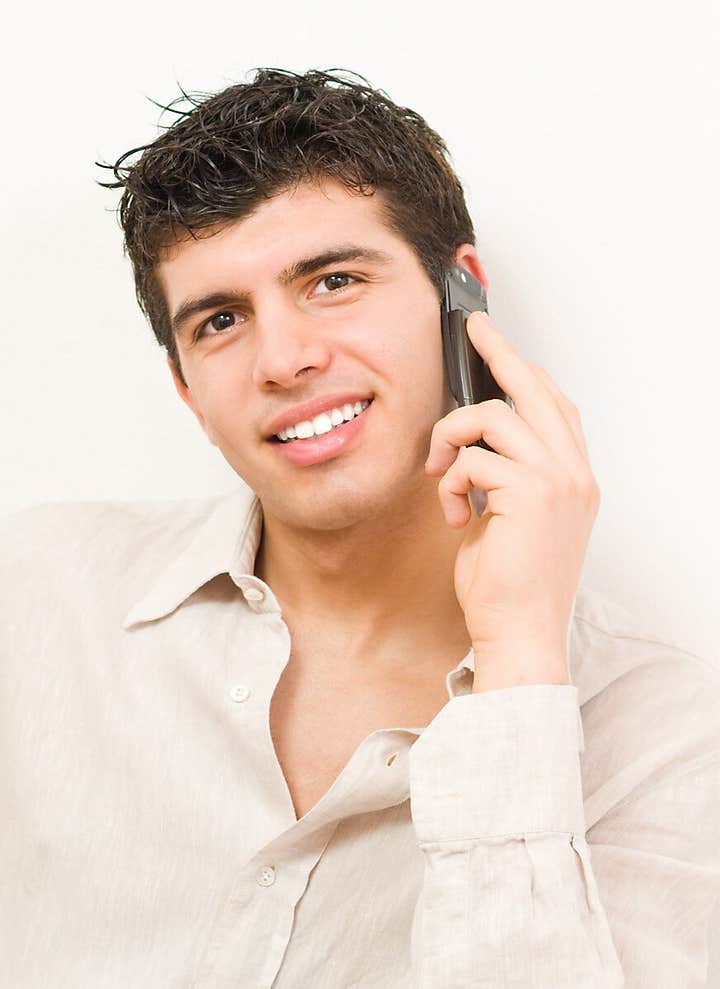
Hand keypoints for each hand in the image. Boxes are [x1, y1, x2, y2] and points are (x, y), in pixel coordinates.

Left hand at [424, 312, 599, 676]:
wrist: (520, 633)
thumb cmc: (509, 587)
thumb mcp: (510, 521)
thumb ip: (505, 478)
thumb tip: (474, 442)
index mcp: (574, 478)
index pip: (555, 405)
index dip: (523, 372)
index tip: (494, 345)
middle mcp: (574, 472)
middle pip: (535, 388)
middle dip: (498, 352)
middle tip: (472, 329)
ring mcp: (557, 479)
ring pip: (493, 417)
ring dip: (452, 438)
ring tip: (439, 471)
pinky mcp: (529, 492)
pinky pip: (473, 457)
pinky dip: (451, 480)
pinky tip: (453, 513)